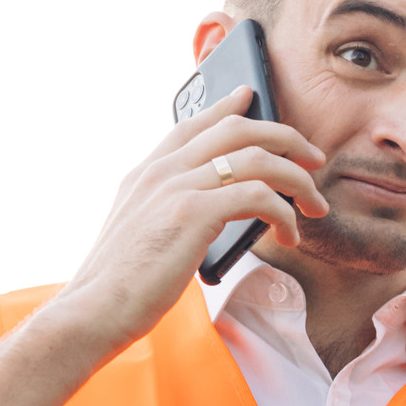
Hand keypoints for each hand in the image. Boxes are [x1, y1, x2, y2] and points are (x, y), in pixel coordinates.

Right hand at [43, 86, 328, 358]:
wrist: (92, 311)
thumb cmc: (119, 286)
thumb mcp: (139, 234)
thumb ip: (167, 211)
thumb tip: (207, 211)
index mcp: (145, 174)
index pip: (192, 124)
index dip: (225, 106)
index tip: (250, 95)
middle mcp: (160, 171)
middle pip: (236, 129)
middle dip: (285, 137)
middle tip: (313, 159)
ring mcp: (175, 188)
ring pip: (257, 158)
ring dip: (297, 180)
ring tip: (313, 205)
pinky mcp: (192, 213)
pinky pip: (258, 195)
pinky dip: (284, 212)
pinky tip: (289, 234)